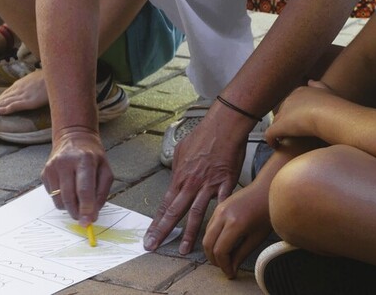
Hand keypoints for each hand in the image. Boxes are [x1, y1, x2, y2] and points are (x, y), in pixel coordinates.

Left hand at [0, 69, 46, 116]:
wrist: (58, 73)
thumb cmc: (50, 78)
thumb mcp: (37, 81)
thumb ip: (30, 87)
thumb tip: (27, 92)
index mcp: (19, 86)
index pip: (3, 96)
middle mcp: (18, 90)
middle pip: (0, 100)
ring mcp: (23, 95)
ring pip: (3, 103)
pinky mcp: (29, 101)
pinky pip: (14, 106)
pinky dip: (4, 109)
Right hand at [41, 127, 112, 226]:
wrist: (74, 137)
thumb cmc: (93, 157)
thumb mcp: (105, 170)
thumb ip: (101, 193)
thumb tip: (92, 215)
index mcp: (84, 159)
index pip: (84, 188)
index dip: (86, 207)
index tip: (88, 221)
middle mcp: (65, 162)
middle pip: (69, 197)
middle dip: (77, 212)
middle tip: (84, 220)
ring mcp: (52, 167)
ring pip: (59, 200)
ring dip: (69, 207)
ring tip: (78, 200)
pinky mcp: (44, 173)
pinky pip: (52, 196)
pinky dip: (62, 199)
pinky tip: (69, 188)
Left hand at [144, 113, 245, 254]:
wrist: (223, 126)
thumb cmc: (204, 135)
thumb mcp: (182, 149)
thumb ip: (178, 166)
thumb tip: (175, 174)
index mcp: (180, 177)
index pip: (164, 204)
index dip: (156, 222)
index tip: (149, 236)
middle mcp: (191, 183)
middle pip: (174, 211)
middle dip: (163, 231)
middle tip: (153, 246)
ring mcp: (208, 184)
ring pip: (196, 213)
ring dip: (189, 233)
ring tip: (184, 249)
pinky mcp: (226, 183)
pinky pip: (222, 203)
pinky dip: (219, 217)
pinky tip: (217, 231)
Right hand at [203, 182, 272, 278]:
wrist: (267, 189)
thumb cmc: (266, 212)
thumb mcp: (256, 237)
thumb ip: (241, 254)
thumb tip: (232, 268)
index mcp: (235, 224)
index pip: (220, 251)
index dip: (224, 266)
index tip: (230, 273)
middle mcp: (223, 215)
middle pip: (208, 244)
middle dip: (214, 260)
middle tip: (225, 267)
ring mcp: (219, 209)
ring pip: (206, 236)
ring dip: (211, 249)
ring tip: (224, 257)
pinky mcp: (218, 206)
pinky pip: (209, 226)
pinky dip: (212, 238)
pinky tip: (223, 244)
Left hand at [265, 86, 337, 145]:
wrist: (330, 114)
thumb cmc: (333, 105)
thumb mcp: (327, 90)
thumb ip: (318, 85)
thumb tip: (310, 81)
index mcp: (300, 92)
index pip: (291, 102)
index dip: (293, 112)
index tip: (298, 121)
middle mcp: (289, 100)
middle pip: (282, 112)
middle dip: (284, 121)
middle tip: (290, 132)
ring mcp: (283, 113)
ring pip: (276, 122)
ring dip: (278, 131)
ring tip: (283, 140)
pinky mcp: (280, 126)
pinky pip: (270, 134)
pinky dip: (271, 140)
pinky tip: (276, 146)